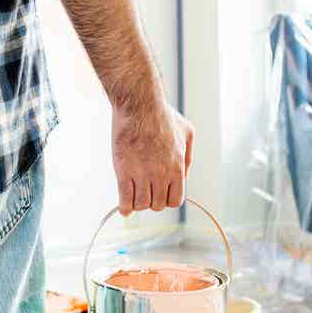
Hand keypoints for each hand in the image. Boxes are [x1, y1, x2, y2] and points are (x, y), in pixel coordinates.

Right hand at [111, 100, 193, 214]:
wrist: (139, 104)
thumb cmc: (162, 115)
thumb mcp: (187, 133)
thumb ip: (188, 157)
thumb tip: (184, 177)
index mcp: (178, 167)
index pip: (175, 200)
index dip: (167, 199)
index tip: (159, 192)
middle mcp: (161, 174)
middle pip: (157, 205)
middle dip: (152, 200)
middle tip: (144, 189)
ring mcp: (142, 174)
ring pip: (141, 205)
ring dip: (137, 203)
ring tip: (134, 193)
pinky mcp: (123, 171)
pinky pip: (125, 200)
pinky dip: (124, 208)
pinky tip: (124, 207)